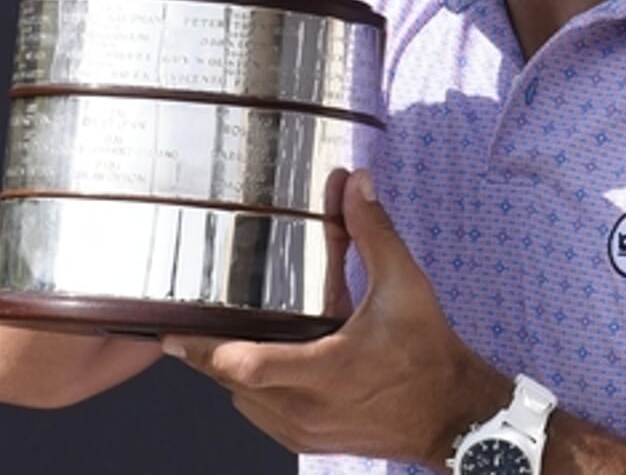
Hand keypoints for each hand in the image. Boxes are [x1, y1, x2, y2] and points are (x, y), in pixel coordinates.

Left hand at [163, 170, 510, 469]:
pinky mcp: (308, 440)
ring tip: (221, 333)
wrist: (453, 415)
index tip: (171, 329)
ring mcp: (304, 430)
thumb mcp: (406, 288)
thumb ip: (375, 234)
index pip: (247, 365)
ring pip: (241, 399)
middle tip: (186, 318)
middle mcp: (307, 408)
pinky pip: (260, 413)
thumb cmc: (430, 356)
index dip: (204, 348)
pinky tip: (260, 359)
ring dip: (229, 369)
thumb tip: (356, 184)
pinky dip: (251, 388)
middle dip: (208, 350)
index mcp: (326, 371)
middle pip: (231, 381)